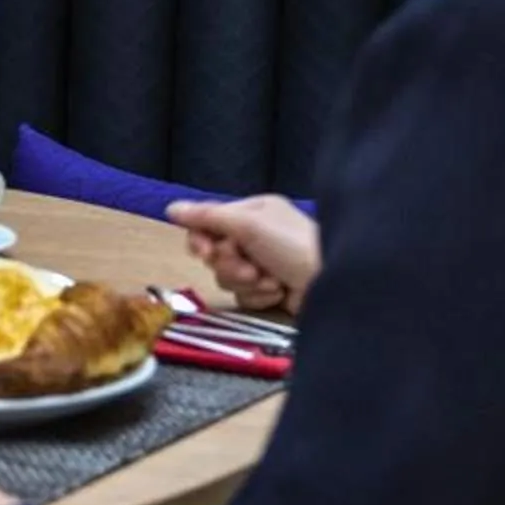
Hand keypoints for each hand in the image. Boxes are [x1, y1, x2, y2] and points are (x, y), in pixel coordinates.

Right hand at [165, 194, 320, 314]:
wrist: (332, 284)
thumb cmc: (294, 247)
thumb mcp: (249, 225)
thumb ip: (208, 216)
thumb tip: (172, 208)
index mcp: (255, 212)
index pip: (210, 223)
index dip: (201, 239)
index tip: (204, 252)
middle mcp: (258, 236)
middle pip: (216, 254)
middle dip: (231, 264)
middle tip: (249, 268)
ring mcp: (264, 264)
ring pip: (227, 277)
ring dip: (246, 282)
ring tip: (270, 280)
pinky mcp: (269, 291)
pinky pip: (244, 296)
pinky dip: (259, 296)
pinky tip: (278, 291)